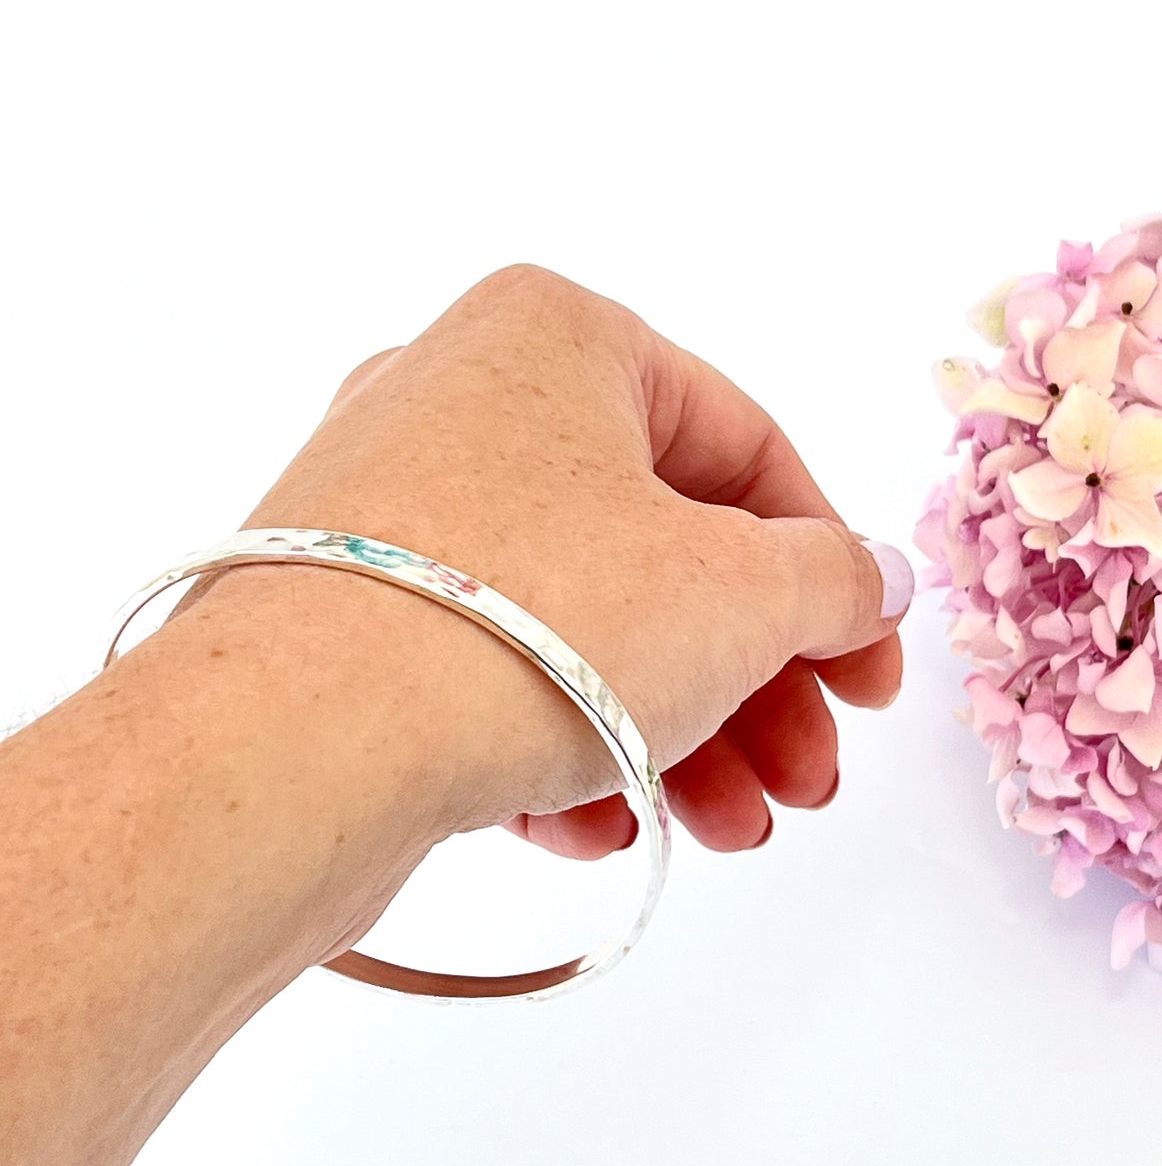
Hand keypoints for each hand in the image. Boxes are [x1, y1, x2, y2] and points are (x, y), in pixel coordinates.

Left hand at [206, 263, 913, 870]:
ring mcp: (387, 511)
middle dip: (753, 683)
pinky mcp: (340, 616)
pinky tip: (600, 827)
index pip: (743, 445)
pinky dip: (559, 745)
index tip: (869, 678)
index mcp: (556, 337)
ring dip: (675, 732)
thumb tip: (870, 578)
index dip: (830, 571)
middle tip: (808, 778)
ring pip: (579, 622)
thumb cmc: (532, 624)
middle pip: (662, 549)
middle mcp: (460, 397)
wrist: (288, 749)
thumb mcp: (737, 595)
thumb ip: (830, 582)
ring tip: (729, 829)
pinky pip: (484, 669)